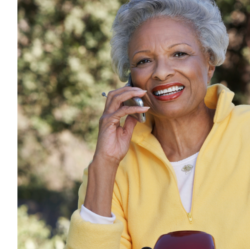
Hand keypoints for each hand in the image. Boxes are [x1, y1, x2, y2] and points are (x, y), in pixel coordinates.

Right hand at [84, 86, 148, 216]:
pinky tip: (144, 108)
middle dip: (128, 89)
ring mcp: (106, 117)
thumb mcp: (126, 133)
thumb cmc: (115, 148)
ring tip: (142, 93)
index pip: (117, 98)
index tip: (141, 92)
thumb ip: (130, 122)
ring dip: (130, 93)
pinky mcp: (108, 122)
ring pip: (116, 98)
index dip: (127, 92)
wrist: (108, 159)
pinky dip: (134, 108)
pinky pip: (122, 111)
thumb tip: (137, 114)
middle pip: (115, 94)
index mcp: (110, 115)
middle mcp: (106, 114)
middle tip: (142, 89)